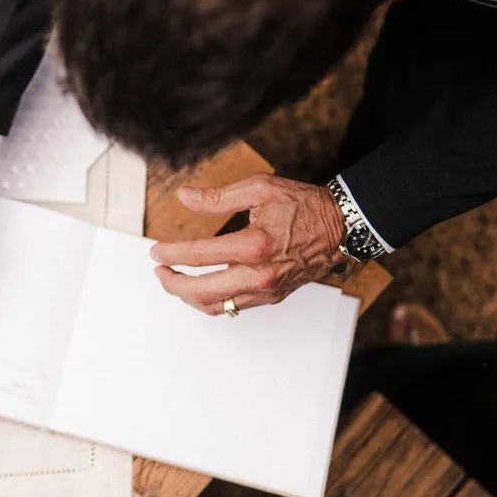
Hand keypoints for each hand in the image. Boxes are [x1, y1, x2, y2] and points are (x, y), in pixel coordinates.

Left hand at [148, 174, 344, 314]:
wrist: (340, 226)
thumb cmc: (304, 205)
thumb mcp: (259, 188)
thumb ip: (218, 196)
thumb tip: (185, 196)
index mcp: (254, 245)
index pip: (197, 256)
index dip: (170, 255)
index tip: (156, 251)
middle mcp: (260, 273)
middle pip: (201, 292)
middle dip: (172, 284)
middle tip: (160, 271)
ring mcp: (267, 289)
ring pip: (216, 307)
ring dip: (189, 297)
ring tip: (175, 281)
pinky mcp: (272, 296)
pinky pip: (234, 307)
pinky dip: (212, 300)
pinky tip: (202, 286)